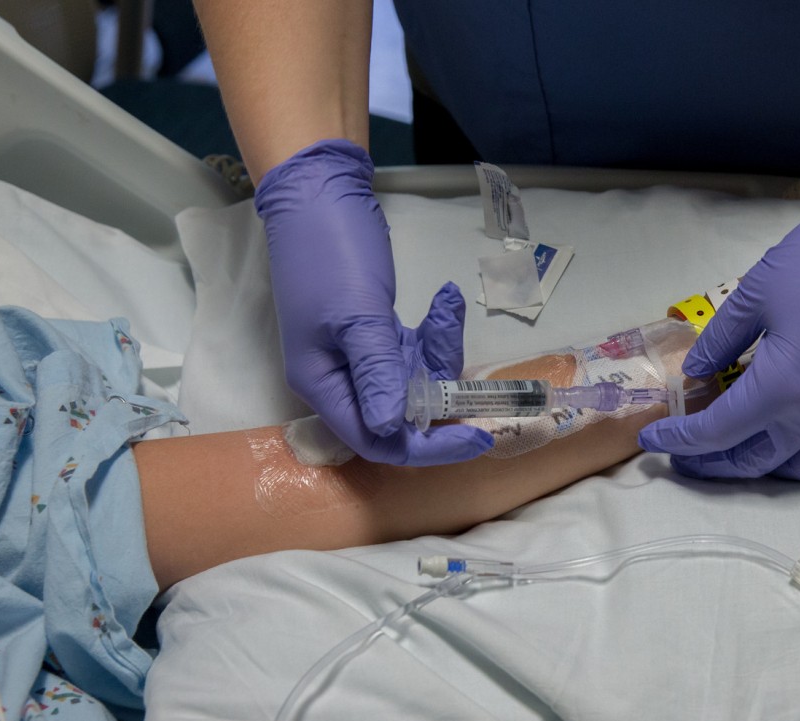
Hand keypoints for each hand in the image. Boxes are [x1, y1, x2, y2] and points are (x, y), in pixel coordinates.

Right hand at [255, 140, 492, 464]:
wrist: (320, 193)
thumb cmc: (328, 252)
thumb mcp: (356, 315)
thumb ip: (376, 373)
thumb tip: (390, 430)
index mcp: (323, 384)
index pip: (377, 441)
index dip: (427, 449)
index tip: (476, 439)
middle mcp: (341, 378)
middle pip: (401, 416)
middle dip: (443, 399)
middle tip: (479, 384)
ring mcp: (361, 354)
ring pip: (416, 381)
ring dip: (443, 352)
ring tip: (446, 307)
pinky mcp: (378, 331)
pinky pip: (417, 350)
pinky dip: (437, 330)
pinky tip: (446, 299)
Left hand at [637, 164, 799, 480]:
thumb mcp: (755, 295)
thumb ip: (720, 341)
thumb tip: (697, 373)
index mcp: (780, 389)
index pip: (717, 432)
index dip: (680, 440)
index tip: (653, 439)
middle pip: (753, 461)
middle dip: (711, 464)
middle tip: (684, 455)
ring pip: (797, 468)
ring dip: (759, 467)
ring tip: (732, 450)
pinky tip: (787, 435)